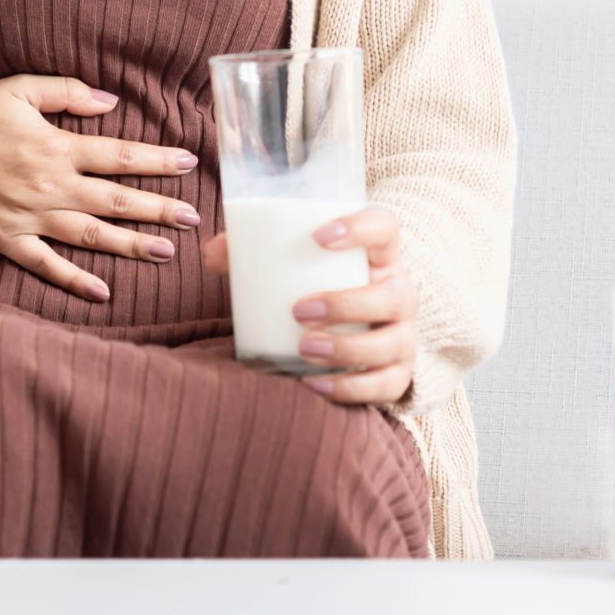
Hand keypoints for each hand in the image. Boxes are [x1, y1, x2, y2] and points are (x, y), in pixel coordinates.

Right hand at [0, 76, 200, 300]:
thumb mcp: (20, 88)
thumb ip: (69, 93)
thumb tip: (112, 102)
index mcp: (56, 147)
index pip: (121, 157)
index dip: (158, 162)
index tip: (190, 165)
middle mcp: (49, 186)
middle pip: (116, 201)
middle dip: (159, 210)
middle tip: (192, 218)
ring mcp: (29, 217)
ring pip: (91, 235)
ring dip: (131, 245)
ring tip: (166, 253)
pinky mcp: (7, 239)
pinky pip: (46, 265)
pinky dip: (75, 280)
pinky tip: (104, 292)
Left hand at [201, 204, 417, 404]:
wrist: (348, 329)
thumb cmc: (312, 286)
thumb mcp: (289, 265)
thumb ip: (250, 254)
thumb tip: (212, 251)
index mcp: (378, 254)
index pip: (385, 227)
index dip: (360, 227)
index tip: (318, 236)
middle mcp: (398, 293)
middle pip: (396, 295)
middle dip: (348, 304)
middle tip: (299, 310)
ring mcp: (402, 335)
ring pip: (395, 343)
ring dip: (349, 348)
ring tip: (304, 348)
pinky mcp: (396, 373)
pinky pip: (387, 385)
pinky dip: (352, 388)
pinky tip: (315, 385)